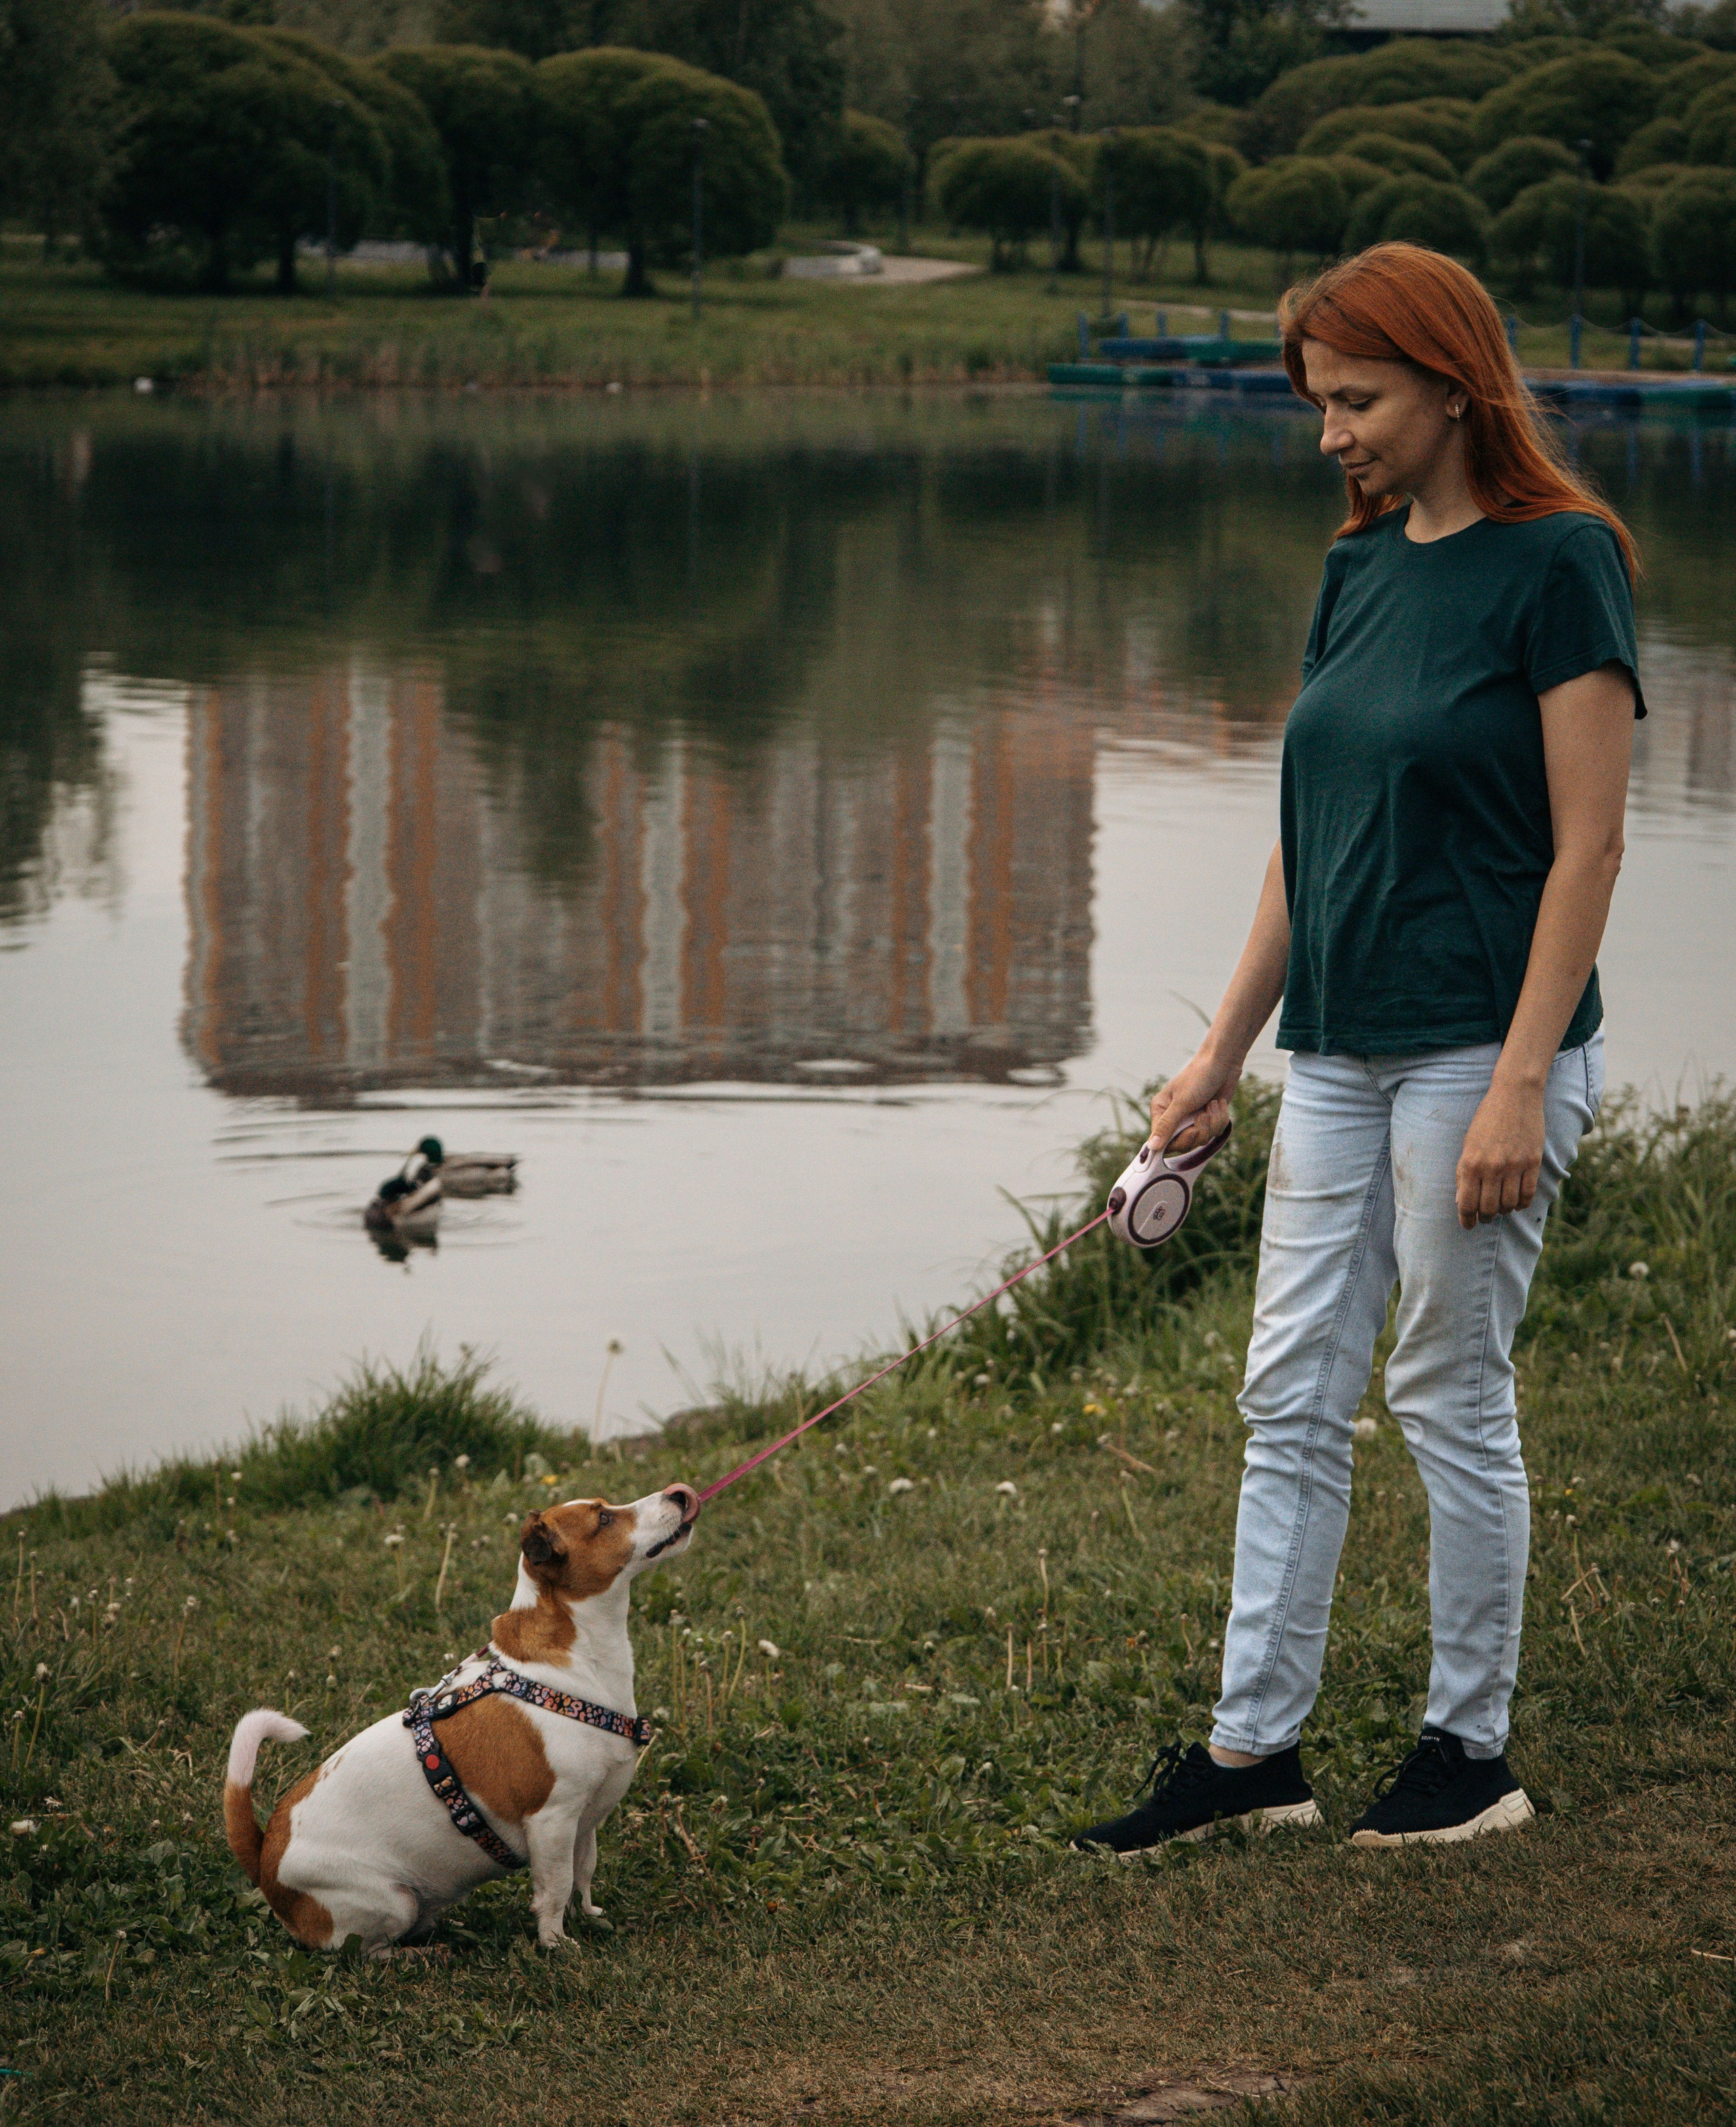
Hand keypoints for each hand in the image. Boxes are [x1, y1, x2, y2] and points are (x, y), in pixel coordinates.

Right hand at [1149, 1048, 1240, 1156]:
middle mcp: (1175, 1118)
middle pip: (1185, 1143)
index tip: (1192, 1130)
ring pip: (1203, 1138)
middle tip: (1204, 1114)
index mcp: (1161, 1111)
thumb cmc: (1198, 1078)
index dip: (1180, 1140)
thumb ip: (1167, 1126)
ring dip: (1212, 1122)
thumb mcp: (1181, 1103)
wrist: (1222, 1064)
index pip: (1164, 1141)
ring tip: (1213, 1104)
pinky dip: (1221, 1118)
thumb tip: (1151, 1147)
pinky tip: (1219, 1104)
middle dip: (1200, 1130)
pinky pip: (1215, 1131)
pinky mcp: (1208, 1118)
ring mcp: (1192, 1119)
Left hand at [1455, 1080, 1545, 1229]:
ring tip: (1501, 1208)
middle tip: (1485, 1216)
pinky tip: (1517, 1202)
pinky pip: (1528, 1195)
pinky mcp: (1533, 1162)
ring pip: (1509, 1205)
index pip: (1466, 1204)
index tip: (1468, 1225)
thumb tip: (1462, 1201)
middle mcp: (1491, 1168)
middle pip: (1488, 1209)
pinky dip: (1522, 1203)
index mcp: (1470, 1163)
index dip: (1466, 1219)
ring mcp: (1514, 1166)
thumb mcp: (1468, 1144)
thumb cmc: (1486, 1119)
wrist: (1514, 1096)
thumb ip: (1464, 1172)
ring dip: (1504, 1211)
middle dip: (1485, 1217)